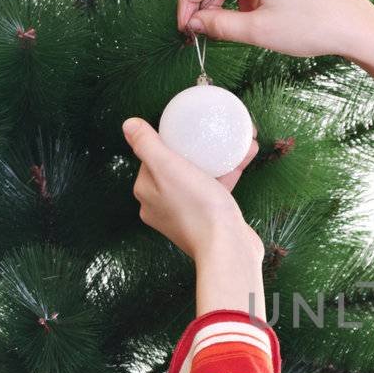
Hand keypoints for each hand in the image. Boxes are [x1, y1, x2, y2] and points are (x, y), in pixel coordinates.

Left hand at [121, 116, 261, 263]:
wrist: (228, 247)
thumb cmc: (197, 208)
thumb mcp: (167, 167)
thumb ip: (146, 145)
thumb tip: (129, 124)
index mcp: (147, 192)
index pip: (153, 156)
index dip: (171, 138)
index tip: (188, 125)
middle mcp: (162, 205)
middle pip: (178, 165)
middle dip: (198, 146)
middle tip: (214, 131)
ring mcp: (186, 214)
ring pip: (200, 176)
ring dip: (218, 157)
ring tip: (235, 140)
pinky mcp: (209, 219)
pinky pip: (216, 189)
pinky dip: (229, 173)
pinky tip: (244, 156)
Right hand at [176, 0, 373, 59]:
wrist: (358, 27)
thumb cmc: (313, 29)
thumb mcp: (258, 32)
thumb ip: (218, 24)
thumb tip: (194, 21)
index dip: (188, 1)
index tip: (185, 25)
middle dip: (211, 1)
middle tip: (207, 30)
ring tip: (245, 25)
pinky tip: (267, 13)